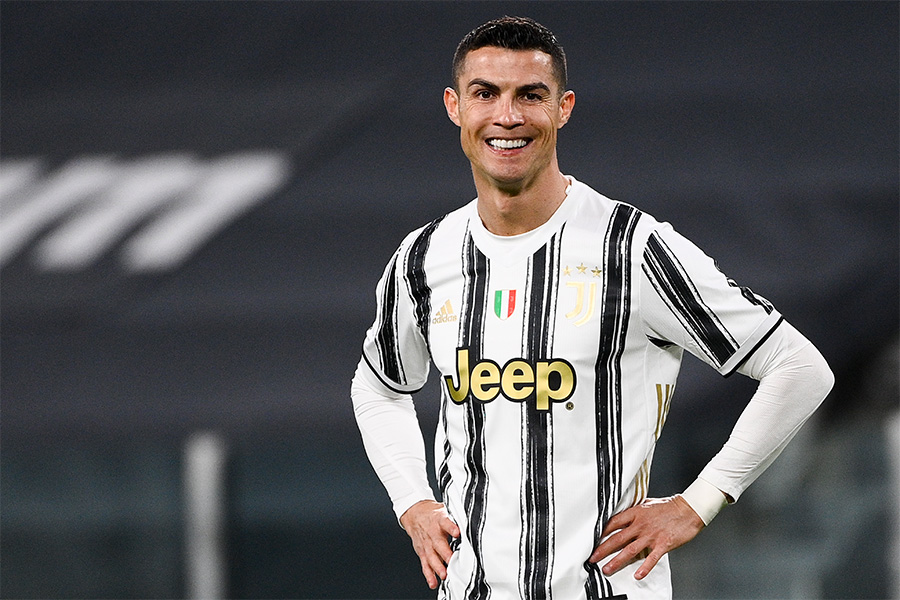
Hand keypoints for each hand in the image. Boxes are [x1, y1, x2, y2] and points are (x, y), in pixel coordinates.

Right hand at [400, 500, 460, 588]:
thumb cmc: (432, 513)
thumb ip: (457, 516)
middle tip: (452, 561)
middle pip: (438, 543)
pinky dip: (429, 574)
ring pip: (431, 556)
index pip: (445, 522)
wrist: (414, 513)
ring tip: (444, 575)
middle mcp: (432, 532)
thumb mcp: (444, 509)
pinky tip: (433, 582)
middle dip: (445, 553)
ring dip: (438, 567)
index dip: (451, 527)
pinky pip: (425, 564)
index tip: (457, 532)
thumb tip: (472, 519)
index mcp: (439, 520)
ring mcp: (426, 543)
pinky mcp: (422, 552)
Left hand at [588, 495, 703, 579]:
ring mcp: (651, 535)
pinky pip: (651, 558)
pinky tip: (637, 575)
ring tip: (607, 569)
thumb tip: (622, 513)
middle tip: (592, 558)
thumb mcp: (647, 503)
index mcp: (636, 513)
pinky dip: (644, 568)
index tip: (592, 539)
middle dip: (603, 549)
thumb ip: (634, 510)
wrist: (688, 509)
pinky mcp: (663, 544)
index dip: (601, 532)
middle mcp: (641, 525)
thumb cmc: (668, 506)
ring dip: (617, 561)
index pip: (613, 523)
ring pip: (630, 550)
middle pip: (617, 538)